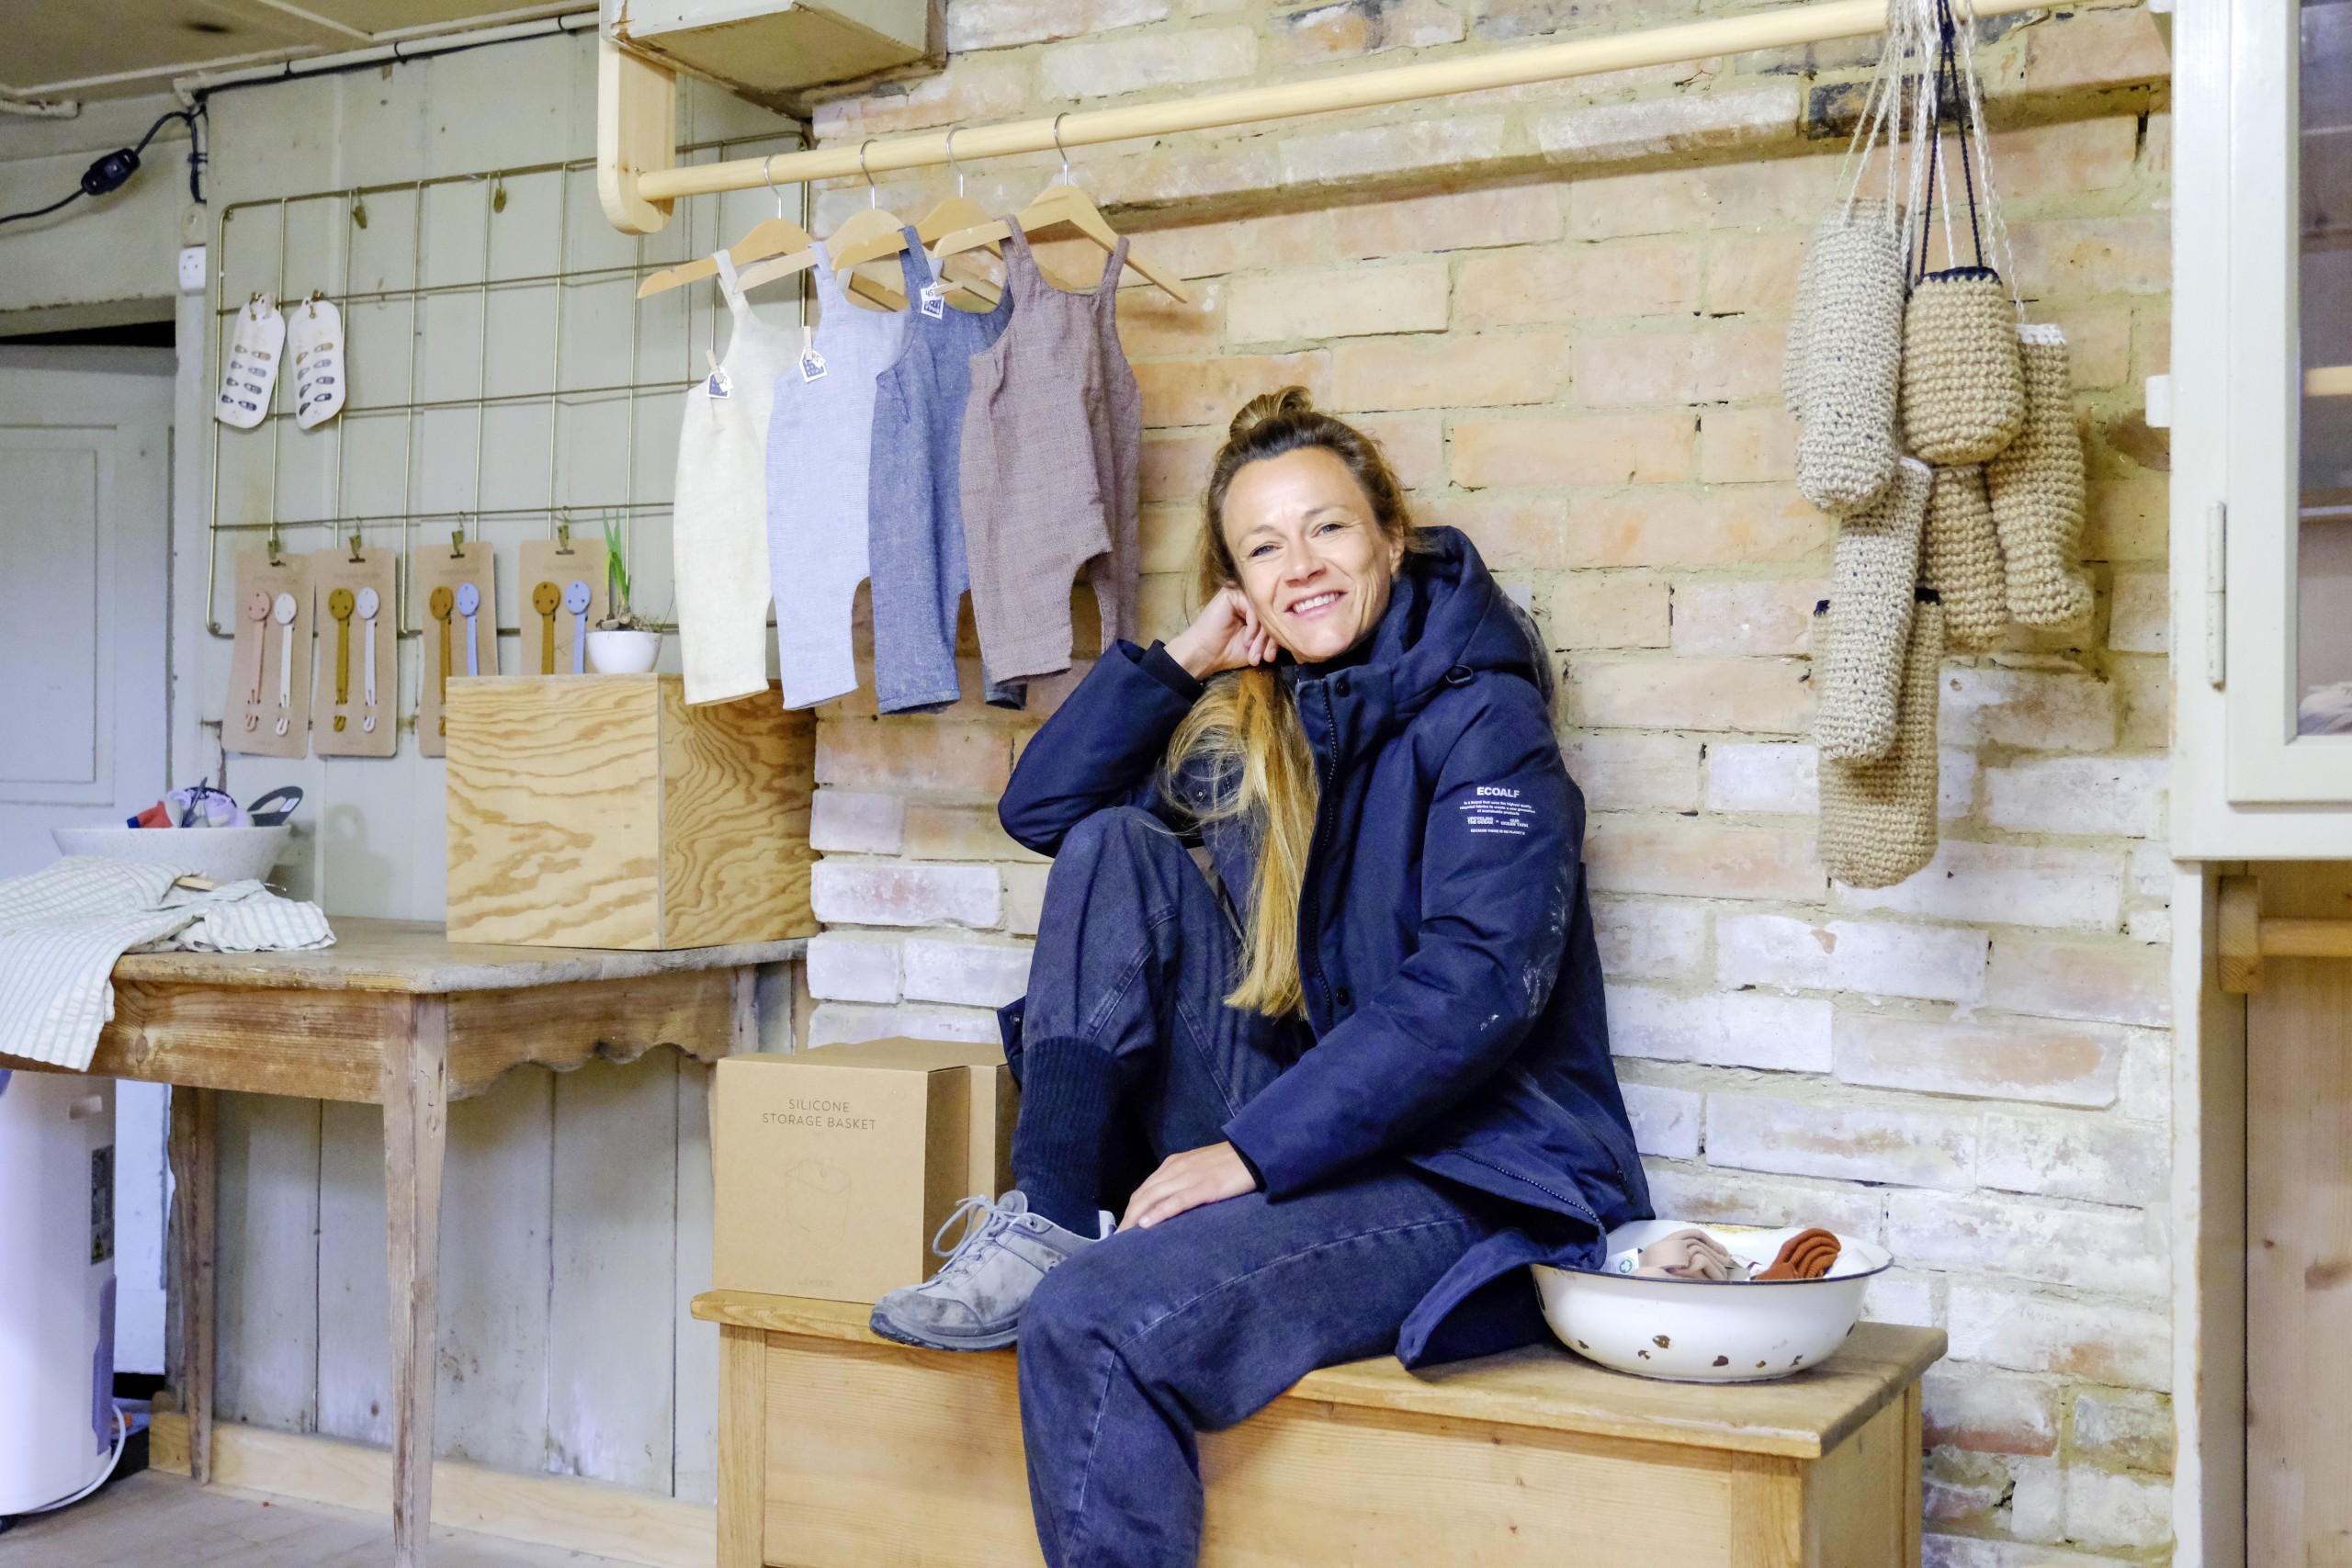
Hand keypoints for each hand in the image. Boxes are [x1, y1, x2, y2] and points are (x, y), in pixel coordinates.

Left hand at [1120, 1142, 1256, 1229]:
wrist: (1253, 1153)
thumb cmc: (1228, 1165)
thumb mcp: (1198, 1170)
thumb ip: (1182, 1183)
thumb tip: (1167, 1205)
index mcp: (1173, 1164)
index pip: (1144, 1189)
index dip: (1131, 1209)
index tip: (1123, 1228)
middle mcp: (1175, 1168)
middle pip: (1143, 1195)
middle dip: (1128, 1217)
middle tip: (1118, 1238)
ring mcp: (1189, 1177)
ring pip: (1153, 1198)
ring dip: (1136, 1218)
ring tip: (1126, 1237)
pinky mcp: (1204, 1187)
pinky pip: (1176, 1201)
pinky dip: (1159, 1213)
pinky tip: (1147, 1225)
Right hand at [1164, 588, 1277, 678]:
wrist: (1205, 654)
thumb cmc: (1229, 651)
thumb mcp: (1257, 645)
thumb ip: (1272, 637)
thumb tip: (1291, 634)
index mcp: (1256, 609)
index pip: (1275, 619)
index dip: (1276, 640)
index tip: (1270, 658)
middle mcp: (1250, 599)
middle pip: (1271, 615)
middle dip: (1270, 640)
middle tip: (1265, 657)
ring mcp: (1241, 594)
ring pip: (1264, 612)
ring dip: (1261, 636)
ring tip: (1254, 653)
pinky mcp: (1232, 593)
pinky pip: (1253, 608)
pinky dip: (1253, 627)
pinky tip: (1246, 640)